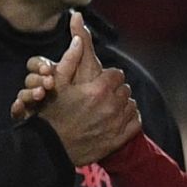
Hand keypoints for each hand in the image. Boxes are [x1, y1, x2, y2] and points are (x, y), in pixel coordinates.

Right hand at [10, 12, 140, 164]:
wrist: (51, 148)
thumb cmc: (52, 114)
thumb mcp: (57, 84)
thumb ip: (70, 59)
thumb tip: (78, 38)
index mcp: (98, 89)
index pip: (117, 74)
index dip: (109, 76)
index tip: (100, 82)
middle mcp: (111, 105)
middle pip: (125, 89)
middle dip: (115, 90)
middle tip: (102, 96)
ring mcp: (116, 123)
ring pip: (131, 105)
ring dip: (122, 104)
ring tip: (108, 108)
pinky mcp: (118, 139)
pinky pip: (135, 122)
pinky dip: (129, 120)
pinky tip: (117, 119)